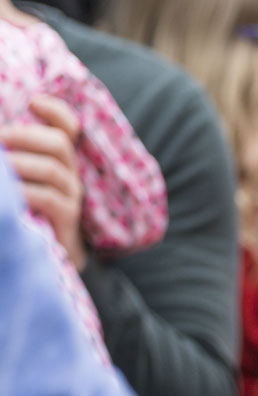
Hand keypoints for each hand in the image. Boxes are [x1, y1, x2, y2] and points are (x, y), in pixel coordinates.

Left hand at [0, 96, 85, 269]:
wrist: (50, 253)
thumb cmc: (29, 210)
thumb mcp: (21, 180)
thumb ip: (12, 159)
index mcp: (59, 159)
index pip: (69, 127)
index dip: (56, 111)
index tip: (34, 102)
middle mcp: (70, 174)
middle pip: (59, 144)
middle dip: (25, 136)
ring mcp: (71, 196)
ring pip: (52, 170)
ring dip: (19, 163)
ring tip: (0, 165)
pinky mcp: (67, 218)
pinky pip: (48, 198)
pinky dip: (23, 192)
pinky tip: (7, 195)